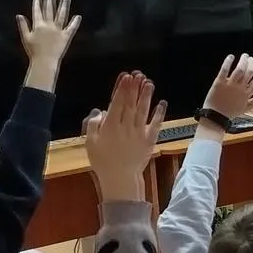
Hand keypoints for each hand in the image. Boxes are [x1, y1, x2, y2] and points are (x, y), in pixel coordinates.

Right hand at [17, 0, 81, 90]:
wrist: (44, 61)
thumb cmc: (33, 51)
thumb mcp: (25, 38)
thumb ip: (23, 26)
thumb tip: (19, 15)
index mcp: (38, 25)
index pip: (37, 12)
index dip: (37, 5)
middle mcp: (49, 25)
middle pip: (50, 10)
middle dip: (50, 0)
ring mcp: (59, 30)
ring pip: (62, 15)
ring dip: (64, 6)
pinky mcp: (66, 36)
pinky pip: (72, 28)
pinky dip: (75, 22)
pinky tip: (78, 16)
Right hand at [84, 72, 164, 201]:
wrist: (120, 178)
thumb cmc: (101, 160)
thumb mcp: (90, 142)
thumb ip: (93, 124)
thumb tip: (101, 110)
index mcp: (110, 125)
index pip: (118, 102)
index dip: (122, 88)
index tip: (126, 76)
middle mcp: (126, 126)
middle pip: (131, 103)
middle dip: (134, 87)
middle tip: (138, 74)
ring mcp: (139, 132)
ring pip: (143, 110)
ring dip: (146, 95)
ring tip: (149, 82)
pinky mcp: (149, 139)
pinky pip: (155, 124)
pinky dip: (159, 113)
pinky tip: (162, 102)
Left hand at [202, 54, 252, 123]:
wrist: (215, 117)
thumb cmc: (230, 113)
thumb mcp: (247, 108)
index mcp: (247, 94)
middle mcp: (240, 88)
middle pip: (249, 72)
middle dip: (251, 63)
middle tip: (250, 58)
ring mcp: (229, 85)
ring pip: (239, 70)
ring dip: (243, 61)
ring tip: (244, 56)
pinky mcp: (219, 83)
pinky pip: (225, 70)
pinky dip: (228, 62)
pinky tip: (231, 57)